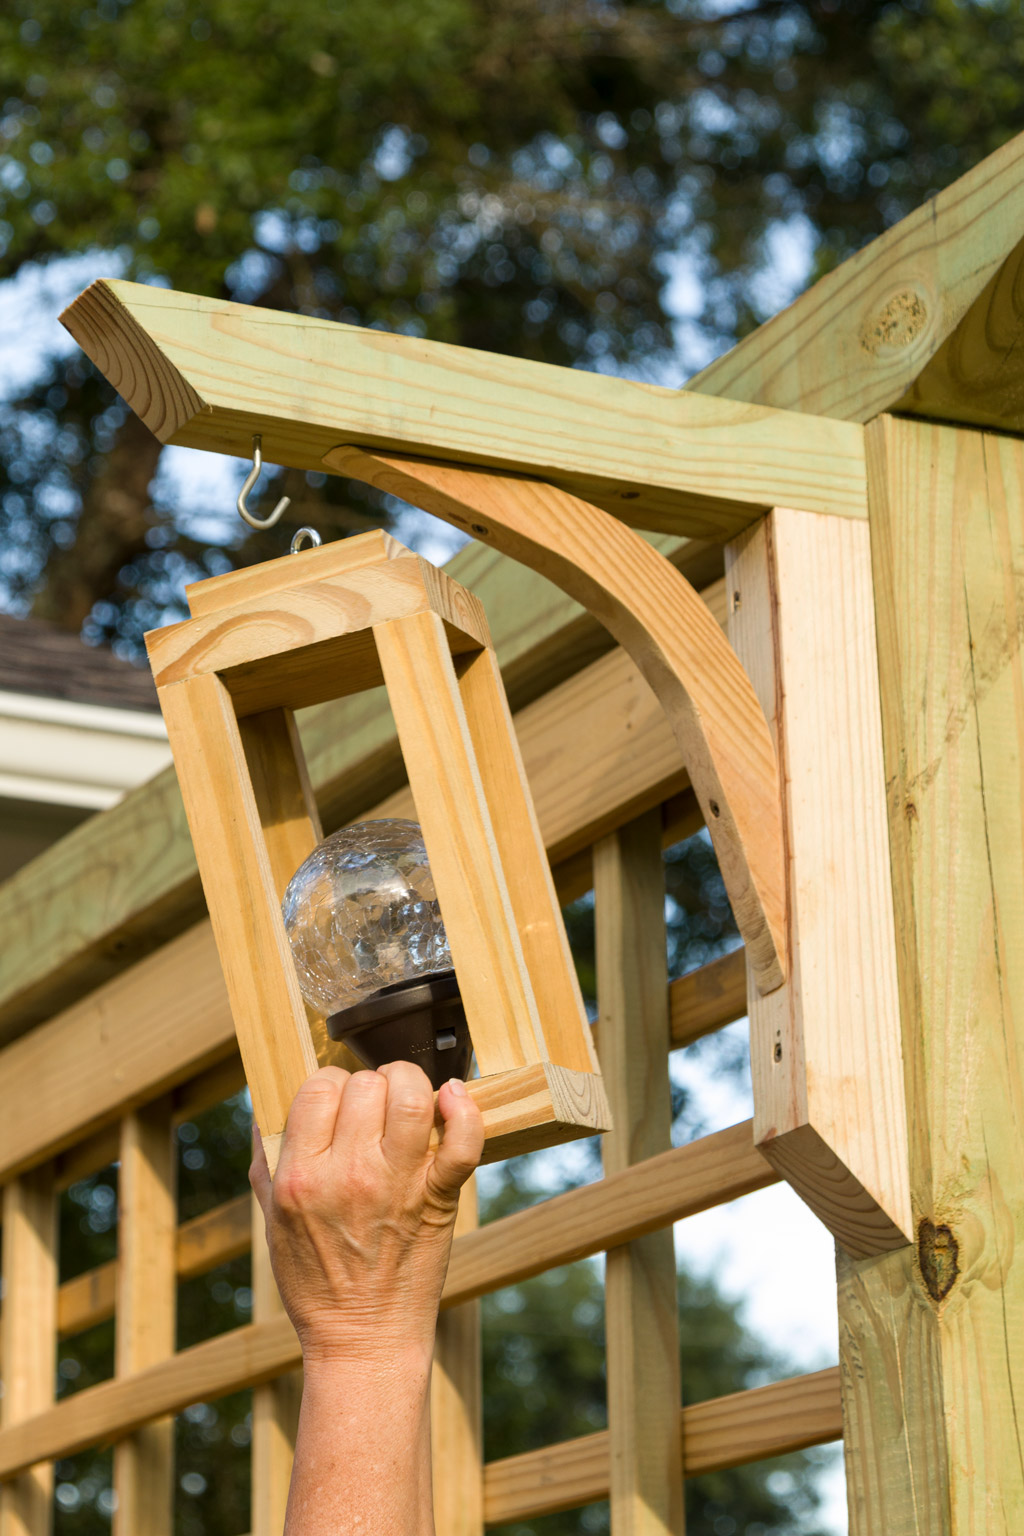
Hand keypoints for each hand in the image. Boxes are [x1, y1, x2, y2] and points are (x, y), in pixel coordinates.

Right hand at [250, 1062, 482, 1367]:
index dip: (328, 1085)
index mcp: (301, 1177)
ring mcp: (397, 1185)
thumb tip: (266, 1111)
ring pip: (411, 1097)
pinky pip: (462, 1141)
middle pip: (364, 1086)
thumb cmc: (316, 1282)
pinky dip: (464, 1110)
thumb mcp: (272, 1221)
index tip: (337, 1100)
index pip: (317, 1089)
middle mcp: (348, 1175)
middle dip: (368, 1085)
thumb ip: (268, 1161)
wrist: (363, 1339)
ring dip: (409, 1083)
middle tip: (371, 1106)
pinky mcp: (438, 1198)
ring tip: (406, 1095)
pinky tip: (452, 1095)